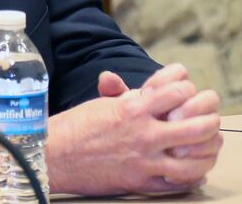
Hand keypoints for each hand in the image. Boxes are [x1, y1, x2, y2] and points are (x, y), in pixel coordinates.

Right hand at [47, 65, 221, 194]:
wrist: (55, 155)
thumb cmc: (74, 127)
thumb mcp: (100, 103)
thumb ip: (122, 93)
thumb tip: (135, 84)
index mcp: (131, 108)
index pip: (176, 91)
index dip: (186, 85)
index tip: (186, 86)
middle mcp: (143, 133)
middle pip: (195, 124)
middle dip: (209, 117)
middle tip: (210, 115)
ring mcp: (145, 160)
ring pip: (195, 157)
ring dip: (208, 148)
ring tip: (209, 142)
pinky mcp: (141, 182)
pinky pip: (180, 182)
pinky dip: (193, 175)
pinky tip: (195, 168)